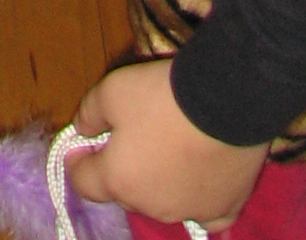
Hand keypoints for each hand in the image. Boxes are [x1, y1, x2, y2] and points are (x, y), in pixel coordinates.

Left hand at [64, 60, 264, 231]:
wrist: (227, 103)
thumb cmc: (161, 98)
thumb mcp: (111, 91)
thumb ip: (90, 113)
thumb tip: (82, 130)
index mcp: (119, 181)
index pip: (83, 182)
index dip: (78, 160)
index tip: (84, 143)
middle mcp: (152, 206)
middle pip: (125, 192)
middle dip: (121, 169)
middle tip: (131, 136)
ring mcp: (191, 211)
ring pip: (163, 203)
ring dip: (158, 183)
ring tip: (169, 149)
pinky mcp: (226, 207)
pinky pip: (206, 214)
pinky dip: (198, 201)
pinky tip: (200, 185)